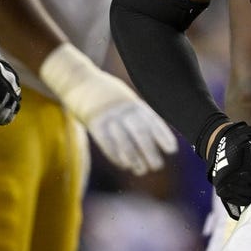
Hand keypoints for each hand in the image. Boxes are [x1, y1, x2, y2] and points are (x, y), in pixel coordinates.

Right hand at [39, 43, 177, 174]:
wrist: (79, 80)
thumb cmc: (105, 92)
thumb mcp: (125, 97)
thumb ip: (136, 112)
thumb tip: (153, 132)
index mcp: (135, 102)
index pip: (153, 120)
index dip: (163, 135)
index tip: (172, 150)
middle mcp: (124, 108)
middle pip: (140, 132)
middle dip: (150, 151)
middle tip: (157, 166)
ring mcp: (109, 115)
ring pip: (124, 140)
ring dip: (134, 158)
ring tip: (141, 170)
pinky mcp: (93, 122)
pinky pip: (106, 142)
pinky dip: (116, 156)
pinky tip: (123, 165)